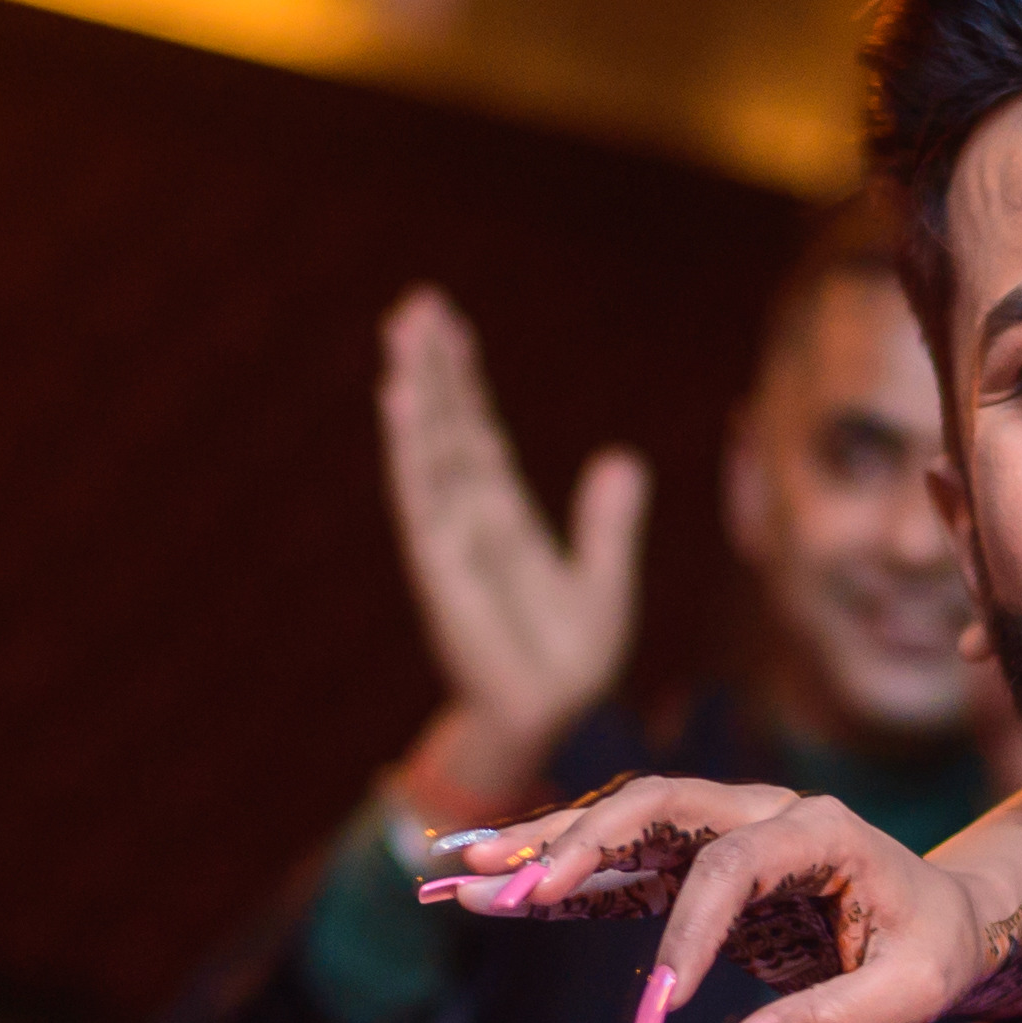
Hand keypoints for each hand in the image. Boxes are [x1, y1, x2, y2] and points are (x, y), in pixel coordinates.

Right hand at [381, 285, 645, 828]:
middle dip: (434, 367)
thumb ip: (609, 525)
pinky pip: (423, 492)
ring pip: (431, 446)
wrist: (546, 719)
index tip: (447, 326)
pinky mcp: (441, 561)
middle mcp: (472, 518)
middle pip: (449, 427)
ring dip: (417, 388)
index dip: (464, 382)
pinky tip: (401, 398)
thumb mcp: (604, 585)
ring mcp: (452, 536)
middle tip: (415, 303)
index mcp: (507, 518)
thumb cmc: (569, 663)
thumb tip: (621, 457)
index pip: (479, 435)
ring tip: (402, 329)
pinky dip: (412, 444)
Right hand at [432, 778, 1021, 1022]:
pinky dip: (552, 881)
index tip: (654, 1016)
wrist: (945, 916)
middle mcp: (759, 811)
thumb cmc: (931, 953)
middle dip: (574, 847)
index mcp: (816, 828)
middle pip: (651, 806)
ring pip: (618, 824)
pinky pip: (615, 869)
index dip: (684, 937)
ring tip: (454, 873)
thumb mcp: (907, 996)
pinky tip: (482, 893)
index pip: (728, 868)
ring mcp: (721, 830)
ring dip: (539, 848)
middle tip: (506, 892)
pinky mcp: (695, 865)